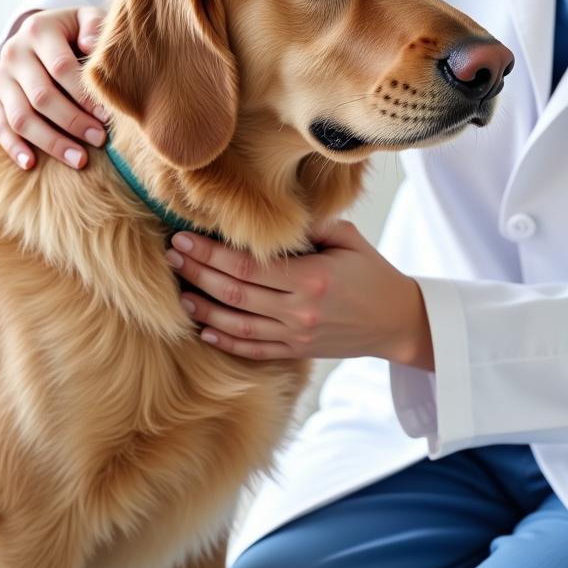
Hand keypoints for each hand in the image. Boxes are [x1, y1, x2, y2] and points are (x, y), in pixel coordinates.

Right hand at [0, 6, 107, 169]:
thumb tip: (90, 46)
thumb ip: (94, 26)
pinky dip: (14, 147)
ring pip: (21, 118)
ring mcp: (0, 78)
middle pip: (42, 97)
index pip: (61, 68)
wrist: (41, 33)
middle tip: (100, 139)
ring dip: (52, 142)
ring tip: (80, 160)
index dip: (85, 95)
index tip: (108, 115)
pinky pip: (0, 127)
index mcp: (38, 30)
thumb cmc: (75, 30)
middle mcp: (13, 54)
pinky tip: (32, 164)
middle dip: (73, 122)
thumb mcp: (86, 18)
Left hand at [167, 219, 434, 369]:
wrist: (397, 321)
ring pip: (236, 325)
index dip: (211, 253)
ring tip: (177, 292)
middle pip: (234, 293)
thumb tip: (273, 216)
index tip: (184, 237)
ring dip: (202, 309)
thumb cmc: (373, 273)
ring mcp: (296, 335)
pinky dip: (225, 340)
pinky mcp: (296, 351)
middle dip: (197, 273)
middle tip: (170, 256)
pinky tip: (203, 329)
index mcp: (312, 278)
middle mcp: (299, 310)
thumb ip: (313, 227)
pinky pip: (252, 349)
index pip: (248, 266)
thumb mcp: (349, 239)